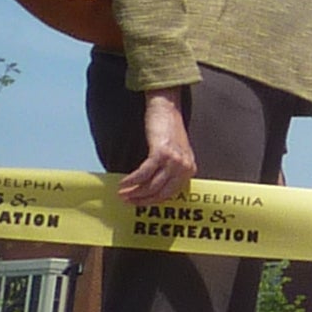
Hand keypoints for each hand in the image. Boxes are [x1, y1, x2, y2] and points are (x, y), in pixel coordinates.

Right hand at [115, 89, 196, 203]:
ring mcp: (174, 161)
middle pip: (160, 192)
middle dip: (141, 199)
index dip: (152, 201)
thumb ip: (169, 170)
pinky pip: (144, 173)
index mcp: (189, 169)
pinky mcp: (161, 153)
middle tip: (126, 200)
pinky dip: (132, 180)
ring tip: (122, 193)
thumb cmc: (169, 129)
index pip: (170, 194)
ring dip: (134, 191)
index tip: (138, 203)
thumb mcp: (176, 153)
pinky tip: (123, 182)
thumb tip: (150, 189)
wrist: (167, 108)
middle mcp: (184, 167)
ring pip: (151, 185)